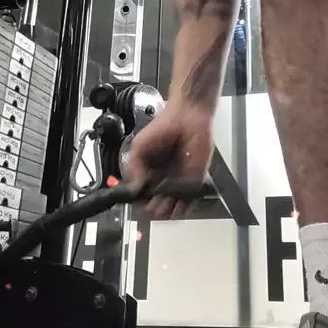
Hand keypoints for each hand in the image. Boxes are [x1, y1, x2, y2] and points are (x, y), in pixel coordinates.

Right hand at [124, 104, 213, 219]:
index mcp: (148, 172)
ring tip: (163, 205)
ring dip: (168, 210)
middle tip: (152, 203)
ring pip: (172, 207)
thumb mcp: (139, 146)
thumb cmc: (164, 126)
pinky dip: (185, 206)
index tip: (139, 201)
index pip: (141, 195)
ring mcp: (178, 182)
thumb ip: (134, 167)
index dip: (140, 201)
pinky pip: (190, 199)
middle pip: (156, 205)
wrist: (187, 117)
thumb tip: (133, 187)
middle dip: (153, 208)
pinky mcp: (194, 181)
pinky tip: (178, 204)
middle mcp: (162, 179)